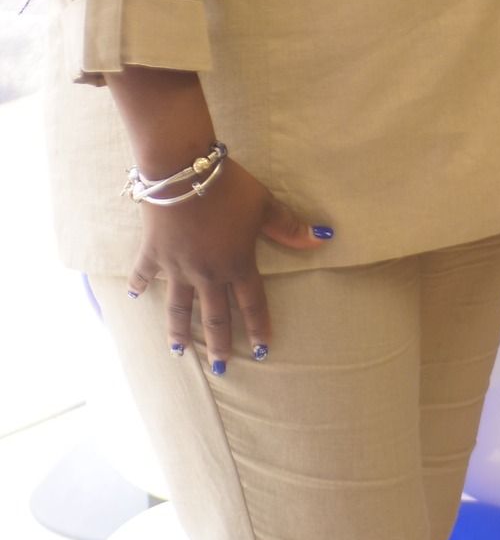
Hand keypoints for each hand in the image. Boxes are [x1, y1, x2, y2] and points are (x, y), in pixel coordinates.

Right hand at [127, 159, 328, 371]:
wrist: (183, 171)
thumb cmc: (229, 188)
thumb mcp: (265, 206)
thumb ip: (290, 227)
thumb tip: (323, 239)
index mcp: (236, 265)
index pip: (252, 304)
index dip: (259, 327)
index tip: (261, 350)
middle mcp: (207, 274)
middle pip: (215, 316)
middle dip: (219, 344)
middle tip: (220, 368)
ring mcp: (177, 267)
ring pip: (178, 308)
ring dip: (179, 330)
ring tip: (179, 351)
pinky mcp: (153, 253)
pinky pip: (144, 274)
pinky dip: (139, 284)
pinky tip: (136, 296)